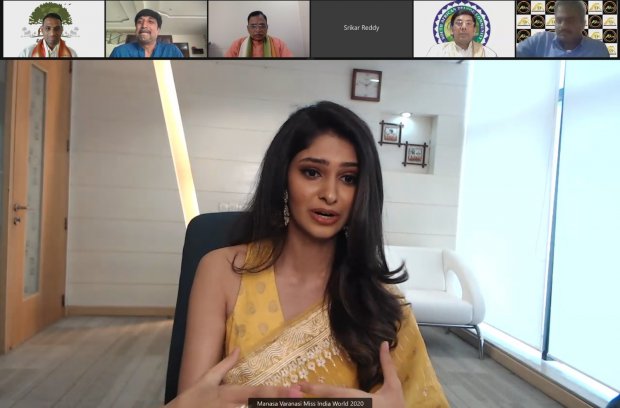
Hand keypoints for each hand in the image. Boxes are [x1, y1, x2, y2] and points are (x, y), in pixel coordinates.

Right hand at [167, 348, 301, 407]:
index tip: (295, 391)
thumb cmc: (191, 399)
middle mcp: (230, 407)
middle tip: (298, 400)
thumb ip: (224, 365)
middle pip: (259, 406)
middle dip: (278, 403)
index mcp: (229, 393)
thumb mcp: (206, 380)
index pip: (257, 392)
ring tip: (290, 406)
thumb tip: (238, 349)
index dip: (277, 392)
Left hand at [299, 341, 404, 407]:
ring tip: (295, 400)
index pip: (333, 393)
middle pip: (326, 404)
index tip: (300, 385)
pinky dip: (326, 406)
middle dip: (308, 400)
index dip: (315, 389)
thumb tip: (384, 344)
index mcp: (359, 399)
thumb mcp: (394, 385)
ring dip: (314, 404)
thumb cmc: (396, 406)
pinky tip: (314, 403)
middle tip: (291, 393)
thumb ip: (387, 365)